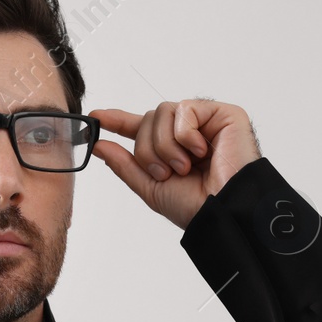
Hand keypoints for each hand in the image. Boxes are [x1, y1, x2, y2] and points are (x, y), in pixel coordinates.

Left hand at [87, 99, 260, 230]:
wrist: (224, 212)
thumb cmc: (197, 205)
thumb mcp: (151, 188)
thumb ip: (125, 165)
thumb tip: (99, 145)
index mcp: (172, 149)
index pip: (141, 128)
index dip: (118, 121)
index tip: (96, 118)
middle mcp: (188, 132)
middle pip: (148, 119)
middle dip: (148, 150)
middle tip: (166, 172)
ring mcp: (206, 121)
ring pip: (162, 112)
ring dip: (166, 146)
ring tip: (185, 167)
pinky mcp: (223, 114)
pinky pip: (185, 110)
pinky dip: (186, 136)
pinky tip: (201, 152)